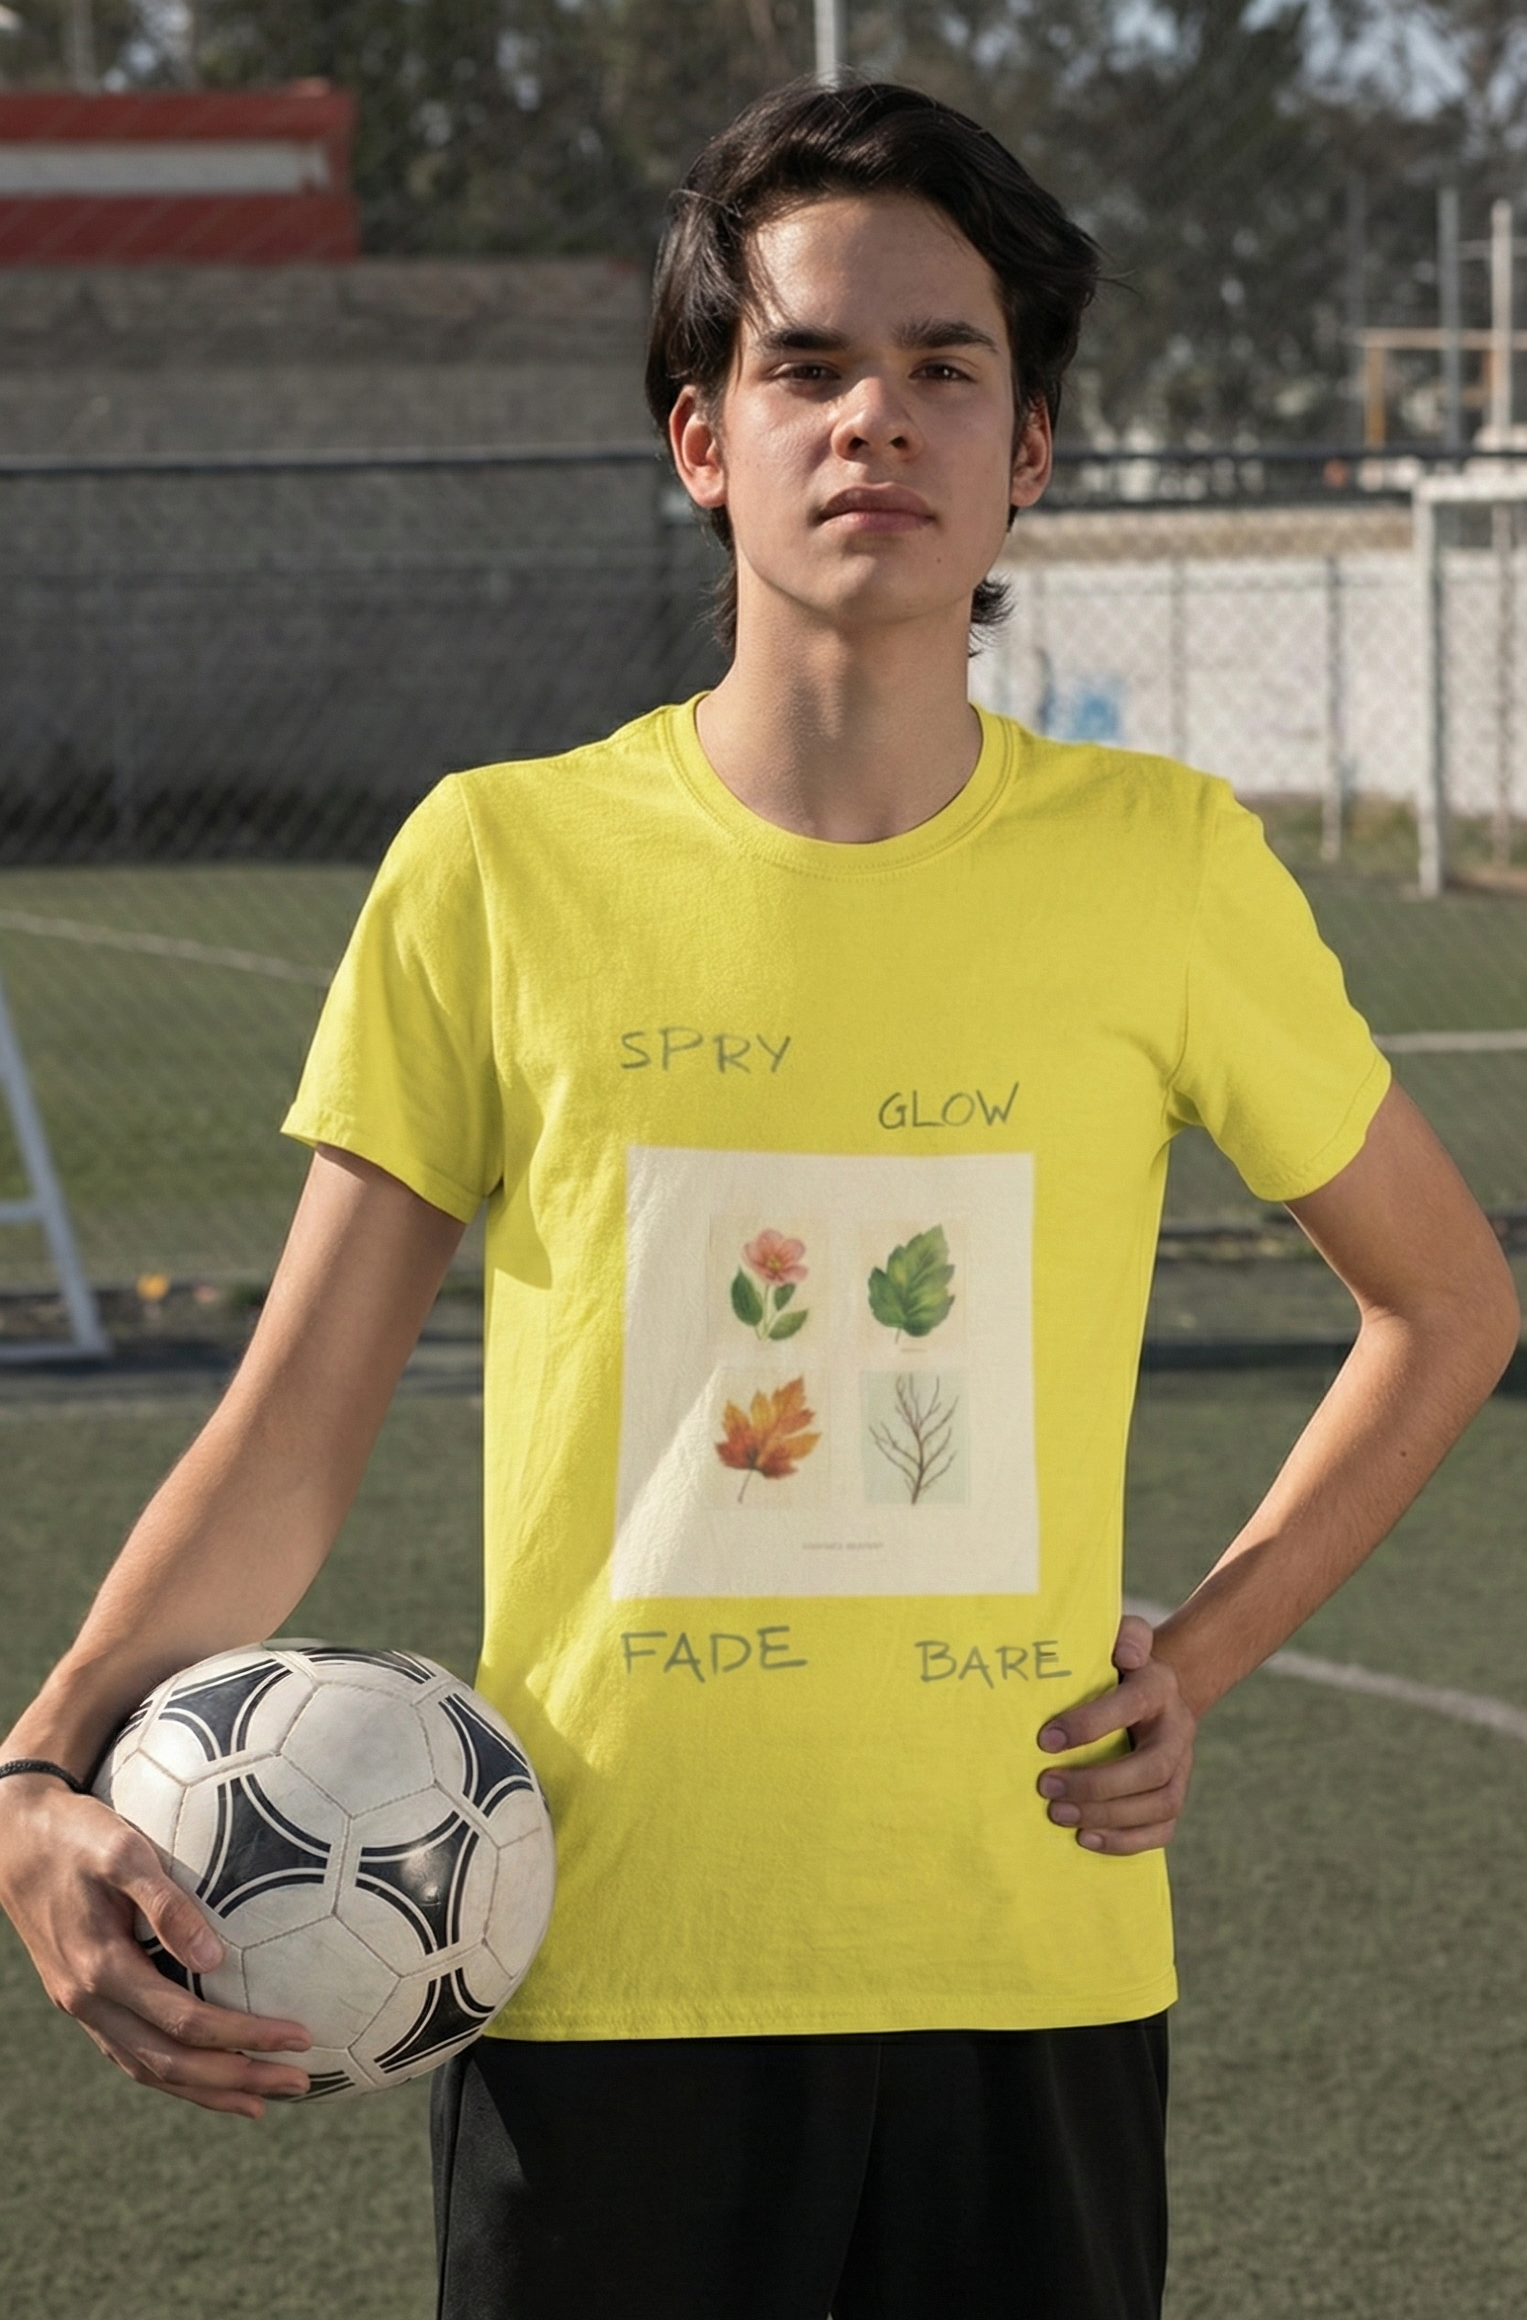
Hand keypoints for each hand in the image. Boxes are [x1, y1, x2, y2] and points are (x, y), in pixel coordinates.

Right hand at [0, 1779, 311, 2118]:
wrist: (13, 1839)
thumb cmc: (77, 1835)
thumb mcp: (123, 1850)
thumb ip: (166, 1902)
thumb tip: (216, 1956)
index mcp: (101, 1969)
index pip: (186, 2022)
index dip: (245, 2036)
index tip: (299, 2036)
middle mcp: (89, 2001)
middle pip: (172, 2063)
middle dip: (238, 2079)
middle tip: (299, 2082)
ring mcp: (83, 2008)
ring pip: (149, 2070)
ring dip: (208, 2090)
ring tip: (262, 2100)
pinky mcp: (84, 2001)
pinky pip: (133, 2054)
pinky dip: (174, 2075)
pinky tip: (206, 2074)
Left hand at [1035, 1615, 1195, 1854]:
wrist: (1152, 1691)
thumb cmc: (1119, 1664)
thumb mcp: (1122, 1637)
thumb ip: (1125, 1634)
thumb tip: (1124, 1652)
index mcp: (1159, 1687)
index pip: (1131, 1705)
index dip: (1090, 1724)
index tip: (1044, 1739)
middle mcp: (1178, 1730)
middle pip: (1150, 1768)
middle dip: (1096, 1783)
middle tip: (1046, 1786)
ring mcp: (1182, 1768)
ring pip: (1159, 1803)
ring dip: (1107, 1815)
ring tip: (1058, 1814)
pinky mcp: (1175, 1797)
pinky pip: (1162, 1829)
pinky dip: (1125, 1841)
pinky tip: (1086, 1839)